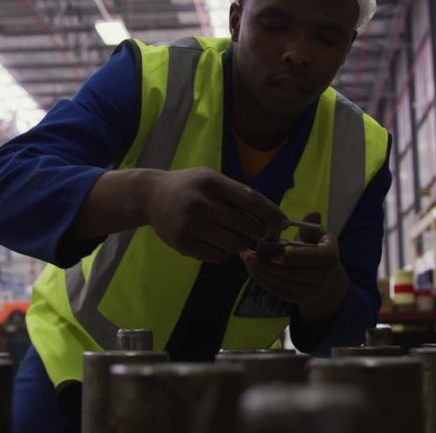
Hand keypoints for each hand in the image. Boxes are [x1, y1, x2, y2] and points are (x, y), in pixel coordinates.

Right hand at [146, 167, 286, 262]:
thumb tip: (270, 217)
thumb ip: (237, 194)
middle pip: (246, 226)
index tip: (284, 223)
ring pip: (234, 244)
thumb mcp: (211, 179)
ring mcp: (190, 224)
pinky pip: (217, 256)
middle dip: (258, 233)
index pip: (251, 200)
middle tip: (257, 233)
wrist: (151, 196)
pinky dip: (223, 253)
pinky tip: (217, 243)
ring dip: (242, 244)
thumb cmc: (190, 187)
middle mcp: (201, 202)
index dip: (271, 213)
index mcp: (212, 183)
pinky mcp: (182, 243)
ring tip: (236, 237)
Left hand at [239, 212, 349, 309]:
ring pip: (283, 283)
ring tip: (248, 259)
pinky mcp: (299, 299)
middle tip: (250, 254)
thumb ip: (310, 226)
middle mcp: (325, 277)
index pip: (311, 258)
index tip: (273, 256)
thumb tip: (314, 213)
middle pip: (294, 274)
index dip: (293, 257)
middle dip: (269, 265)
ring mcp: (312, 291)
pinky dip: (263, 280)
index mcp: (330, 256)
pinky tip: (253, 269)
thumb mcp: (315, 234)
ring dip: (263, 272)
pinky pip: (279, 291)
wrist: (320, 270)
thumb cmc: (314, 245)